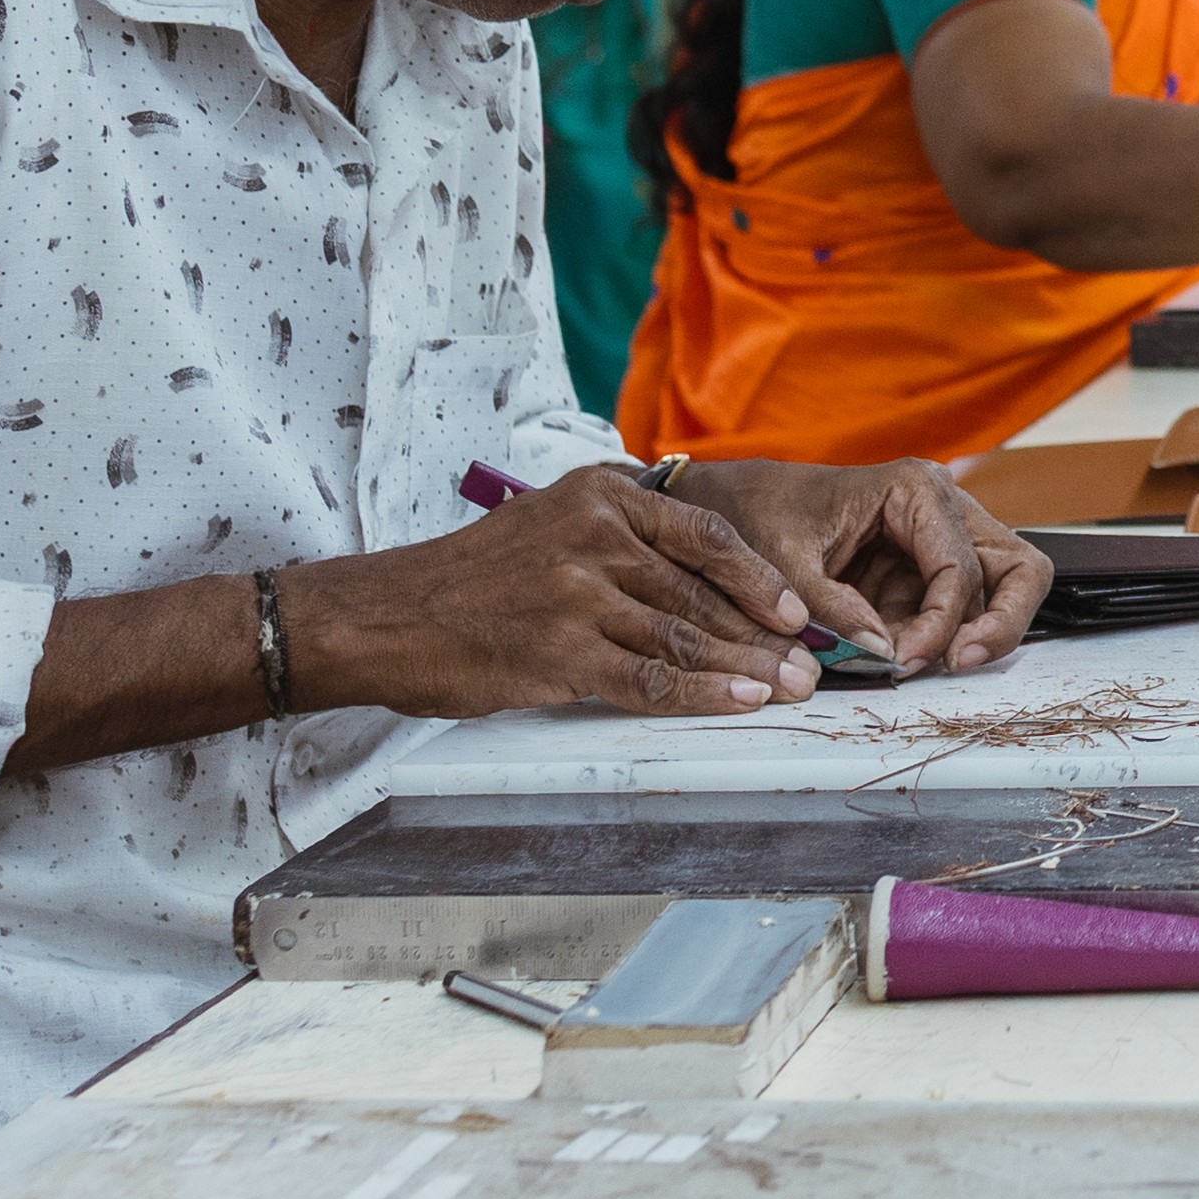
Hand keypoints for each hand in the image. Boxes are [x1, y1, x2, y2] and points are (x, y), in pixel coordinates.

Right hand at [287, 464, 822, 720]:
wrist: (386, 615)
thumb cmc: (473, 579)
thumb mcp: (551, 524)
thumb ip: (620, 539)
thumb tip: (700, 580)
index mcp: (602, 495)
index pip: (704, 534)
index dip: (759, 577)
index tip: (797, 609)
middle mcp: (595, 535)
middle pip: (701, 591)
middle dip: (762, 633)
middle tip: (812, 662)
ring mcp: (576, 592)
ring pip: (683, 634)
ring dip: (745, 667)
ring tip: (790, 689)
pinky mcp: (558, 650)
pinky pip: (646, 676)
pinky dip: (699, 694)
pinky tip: (737, 703)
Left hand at [677, 458, 1050, 675]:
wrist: (732, 507)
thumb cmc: (759, 515)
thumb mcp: (783, 562)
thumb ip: (829, 607)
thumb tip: (880, 651)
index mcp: (916, 490)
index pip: (961, 565)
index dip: (942, 621)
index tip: (905, 660)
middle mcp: (944, 510)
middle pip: (1018, 569)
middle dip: (1001, 622)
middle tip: (962, 662)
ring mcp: (940, 542)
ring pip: (1001, 591)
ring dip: (973, 635)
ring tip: (926, 666)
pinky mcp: (923, 574)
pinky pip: (956, 612)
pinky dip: (936, 640)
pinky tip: (898, 658)